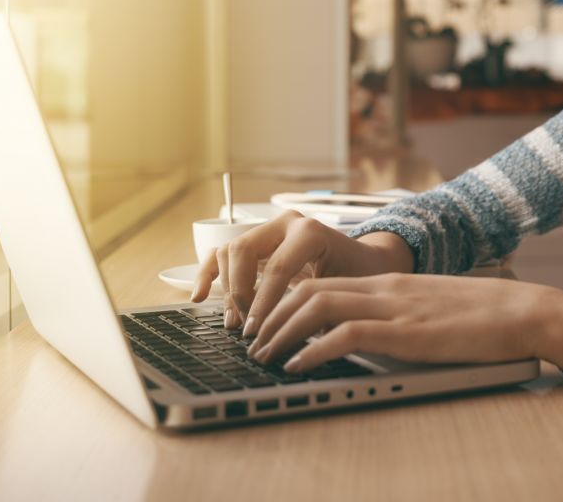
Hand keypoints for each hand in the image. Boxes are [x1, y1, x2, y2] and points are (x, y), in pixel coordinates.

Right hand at [189, 211, 412, 335]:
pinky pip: (221, 255)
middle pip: (243, 252)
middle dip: (240, 294)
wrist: (365, 261)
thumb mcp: (347, 291)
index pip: (277, 267)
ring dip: (226, 290)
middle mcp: (286, 224)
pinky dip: (206, 274)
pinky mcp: (255, 243)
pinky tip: (197, 296)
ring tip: (235, 322)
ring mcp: (267, 230)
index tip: (257, 331)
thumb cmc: (359, 277)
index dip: (263, 302)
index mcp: (310, 231)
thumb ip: (320, 308)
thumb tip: (289, 338)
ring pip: (228, 253)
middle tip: (248, 327)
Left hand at [245, 273, 562, 382]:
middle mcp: (386, 287)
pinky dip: (312, 349)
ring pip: (317, 306)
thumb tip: (371, 337)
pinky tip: (298, 364)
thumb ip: (399, 316)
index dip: (284, 301)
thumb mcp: (432, 310)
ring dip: (281, 332)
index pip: (322, 281)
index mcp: (392, 281)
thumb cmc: (487, 317)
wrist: (528, 313)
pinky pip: (345, 334)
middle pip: (309, 289)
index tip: (266, 324)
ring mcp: (395, 307)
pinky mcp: (407, 332)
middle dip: (271, 316)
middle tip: (252, 342)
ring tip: (264, 355)